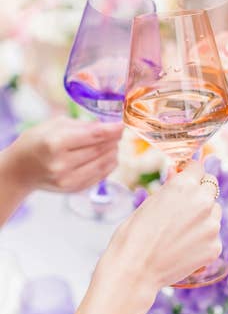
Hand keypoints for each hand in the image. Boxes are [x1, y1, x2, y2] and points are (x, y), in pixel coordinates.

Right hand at [5, 116, 121, 192]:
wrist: (20, 169)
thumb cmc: (36, 142)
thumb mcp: (54, 125)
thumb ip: (82, 126)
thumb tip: (107, 126)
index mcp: (55, 143)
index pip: (93, 136)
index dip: (112, 130)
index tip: (122, 124)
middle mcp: (62, 164)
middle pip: (100, 150)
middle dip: (113, 140)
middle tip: (119, 132)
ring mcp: (68, 180)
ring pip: (103, 164)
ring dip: (113, 153)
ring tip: (113, 144)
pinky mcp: (73, 189)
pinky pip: (99, 176)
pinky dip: (107, 166)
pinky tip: (108, 157)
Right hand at [98, 161, 221, 302]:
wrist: (135, 269)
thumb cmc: (135, 234)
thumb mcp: (150, 202)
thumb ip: (170, 187)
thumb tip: (179, 174)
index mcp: (185, 185)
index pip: (199, 168)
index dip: (190, 174)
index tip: (186, 179)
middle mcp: (203, 202)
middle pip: (210, 188)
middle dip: (199, 193)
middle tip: (183, 207)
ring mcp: (211, 226)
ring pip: (214, 213)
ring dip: (203, 217)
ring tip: (180, 232)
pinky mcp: (214, 247)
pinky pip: (213, 236)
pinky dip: (202, 240)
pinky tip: (183, 248)